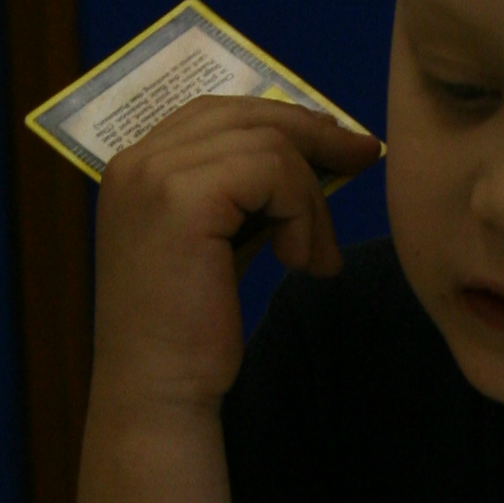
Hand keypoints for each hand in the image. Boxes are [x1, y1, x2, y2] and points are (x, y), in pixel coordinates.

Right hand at [90, 97, 380, 415]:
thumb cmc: (191, 331)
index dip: (284, 120)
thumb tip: (319, 148)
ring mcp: (155, 174)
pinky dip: (303, 215)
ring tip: (316, 258)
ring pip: (270, 144)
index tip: (338, 143)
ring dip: (312, 200)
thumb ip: (249, 193)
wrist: (160, 391)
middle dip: (315, 136)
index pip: (220, 111)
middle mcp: (137, 159)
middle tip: (366, 157)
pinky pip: (275, 172)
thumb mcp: (223, 241)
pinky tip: (299, 263)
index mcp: (137, 165)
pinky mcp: (185, 197)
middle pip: (247, 113)